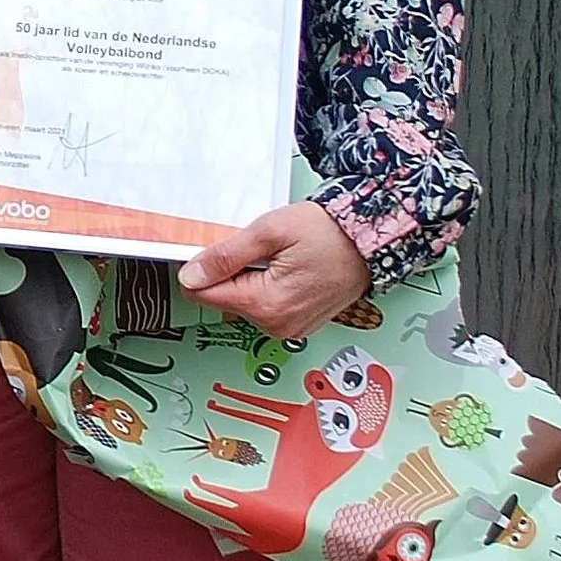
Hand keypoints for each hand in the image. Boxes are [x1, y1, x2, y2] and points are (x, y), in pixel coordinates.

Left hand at [177, 201, 372, 342]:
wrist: (369, 240)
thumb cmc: (327, 233)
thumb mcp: (268, 233)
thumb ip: (224, 256)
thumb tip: (191, 276)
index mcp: (266, 306)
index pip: (203, 295)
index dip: (203, 268)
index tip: (216, 250)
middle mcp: (276, 325)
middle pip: (223, 299)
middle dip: (231, 272)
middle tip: (259, 250)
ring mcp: (289, 328)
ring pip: (243, 303)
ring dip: (250, 278)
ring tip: (278, 259)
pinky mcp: (297, 324)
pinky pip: (264, 306)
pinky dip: (267, 287)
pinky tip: (286, 270)